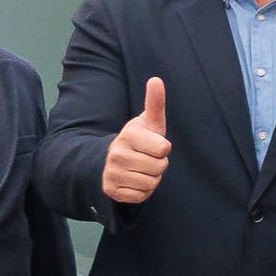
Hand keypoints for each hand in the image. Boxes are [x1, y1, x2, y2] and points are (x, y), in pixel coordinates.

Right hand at [100, 78, 172, 205]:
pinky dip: (142, 191)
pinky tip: (134, 180)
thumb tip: (156, 80)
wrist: (111, 161)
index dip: (163, 148)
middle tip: (146, 157)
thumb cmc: (139, 139)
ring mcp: (112, 173)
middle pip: (159, 167)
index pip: (164, 148)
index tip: (153, 144)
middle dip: (158, 164)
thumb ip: (155, 102)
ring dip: (151, 178)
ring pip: (151, 183)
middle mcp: (117, 154)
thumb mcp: (148, 122)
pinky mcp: (113, 191)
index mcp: (128, 135)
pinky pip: (141, 196)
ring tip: (140, 168)